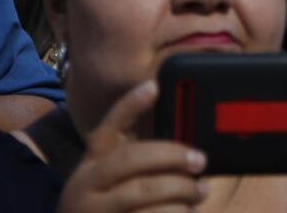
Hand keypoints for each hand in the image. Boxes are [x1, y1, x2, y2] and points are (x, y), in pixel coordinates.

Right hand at [57, 80, 207, 212]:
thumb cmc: (112, 208)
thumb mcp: (113, 182)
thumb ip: (142, 163)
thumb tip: (187, 149)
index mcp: (92, 164)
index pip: (108, 128)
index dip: (129, 106)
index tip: (153, 85)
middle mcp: (86, 185)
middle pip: (131, 159)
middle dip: (171, 156)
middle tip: (200, 160)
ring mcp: (96, 211)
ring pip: (142, 192)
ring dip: (180, 191)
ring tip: (200, 192)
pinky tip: (187, 211)